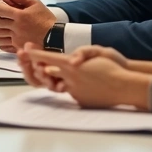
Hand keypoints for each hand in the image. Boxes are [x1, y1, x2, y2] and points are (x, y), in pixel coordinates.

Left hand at [0, 0, 55, 52]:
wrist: (56, 37)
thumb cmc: (46, 19)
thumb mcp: (35, 3)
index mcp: (19, 15)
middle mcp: (16, 28)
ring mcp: (16, 39)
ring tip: (2, 26)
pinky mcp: (17, 48)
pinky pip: (2, 46)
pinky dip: (1, 40)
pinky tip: (7, 36)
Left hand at [18, 46, 151, 109]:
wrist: (126, 86)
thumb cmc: (114, 66)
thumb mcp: (97, 52)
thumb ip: (81, 55)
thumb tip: (69, 61)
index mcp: (72, 66)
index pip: (48, 58)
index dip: (35, 54)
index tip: (25, 50)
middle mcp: (70, 79)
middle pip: (50, 73)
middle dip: (42, 68)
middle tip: (39, 63)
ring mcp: (75, 92)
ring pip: (60, 84)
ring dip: (58, 79)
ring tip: (64, 74)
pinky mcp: (81, 101)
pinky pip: (72, 93)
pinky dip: (74, 87)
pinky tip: (85, 84)